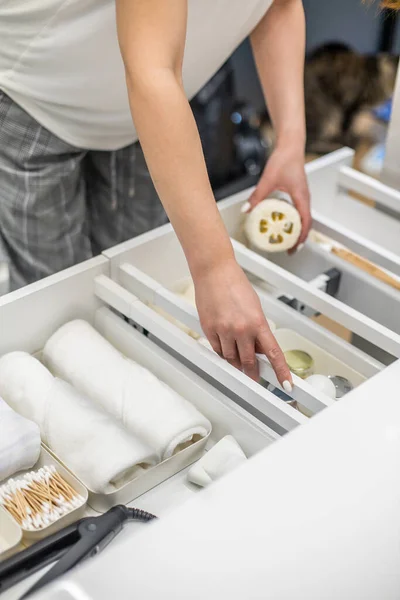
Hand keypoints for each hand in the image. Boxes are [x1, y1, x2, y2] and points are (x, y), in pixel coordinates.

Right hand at [193, 258, 291, 388]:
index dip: (281, 372)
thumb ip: (258, 330)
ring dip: (235, 361)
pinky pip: (217, 349)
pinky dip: (222, 351)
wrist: (214, 272)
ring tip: (237, 354)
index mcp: (258, 322)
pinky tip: (225, 345)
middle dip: (252, 372)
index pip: (273, 353)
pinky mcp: (209, 329)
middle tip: (254, 377)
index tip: (286, 384)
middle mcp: (241, 329)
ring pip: (230, 358)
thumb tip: (260, 349)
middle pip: (248, 362)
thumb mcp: (255, 307)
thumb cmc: (235, 285)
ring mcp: (223, 330)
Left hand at [247, 147, 310, 248]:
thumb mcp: (268, 180)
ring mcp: (302, 196)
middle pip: (306, 224)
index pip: (305, 223)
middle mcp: (305, 199)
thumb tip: (246, 210)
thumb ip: (257, 196)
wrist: (290, 146)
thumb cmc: (284, 160)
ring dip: (297, 231)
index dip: (300, 238)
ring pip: (303, 219)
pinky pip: (298, 212)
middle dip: (299, 239)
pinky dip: (293, 221)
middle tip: (289, 250)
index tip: (293, 248)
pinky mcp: (298, 193)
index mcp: (302, 197)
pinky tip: (282, 224)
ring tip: (286, 240)